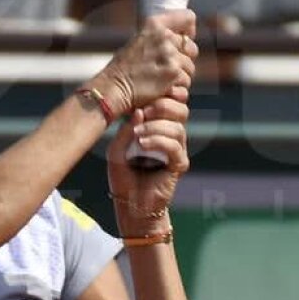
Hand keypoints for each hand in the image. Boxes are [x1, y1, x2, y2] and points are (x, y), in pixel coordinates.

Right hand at [90, 10, 198, 116]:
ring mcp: (170, 55)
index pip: (187, 17)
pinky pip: (185, 82)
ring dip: (179, 76)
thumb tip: (184, 37)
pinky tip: (161, 88)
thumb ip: (160, 36)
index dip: (189, 30)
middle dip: (184, 59)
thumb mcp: (139, 40)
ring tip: (159, 79)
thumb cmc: (123, 68)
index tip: (184, 38)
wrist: (113, 88)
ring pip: (190, 68)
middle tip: (166, 67)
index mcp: (154, 25)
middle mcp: (164, 36)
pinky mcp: (174, 73)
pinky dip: (176, 88)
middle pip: (191, 47)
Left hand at [106, 95, 189, 234]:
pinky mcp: (179, 164)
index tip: (144, 95)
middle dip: (162, 106)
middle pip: (180, 109)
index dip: (162, 95)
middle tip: (144, 111)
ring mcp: (177, 149)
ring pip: (177, 127)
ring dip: (156, 127)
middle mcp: (171, 135)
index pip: (168, 103)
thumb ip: (126, 130)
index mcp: (159, 126)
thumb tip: (139, 111)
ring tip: (138, 134)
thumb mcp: (117, 149)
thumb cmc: (123, 175)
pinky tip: (143, 144)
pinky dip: (158, 141)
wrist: (130, 204)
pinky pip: (175, 146)